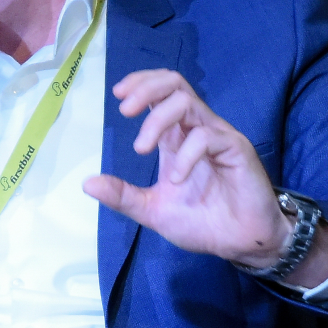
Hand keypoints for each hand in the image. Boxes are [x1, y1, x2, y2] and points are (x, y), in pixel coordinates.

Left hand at [82, 69, 291, 268]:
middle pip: (174, 83)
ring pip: (186, 101)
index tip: (117, 96)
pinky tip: (177, 178)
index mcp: (177, 136)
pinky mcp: (236, 148)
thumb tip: (86, 184)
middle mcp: (196, 128)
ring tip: (142, 148)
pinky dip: (186, 155)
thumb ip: (123, 196)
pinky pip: (206, 136)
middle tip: (124, 110)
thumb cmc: (203, 222)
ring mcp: (217, 135)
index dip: (139, 84)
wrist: (241, 244)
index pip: (160, 92)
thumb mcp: (154, 210)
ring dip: (158, 119)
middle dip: (145, 88)